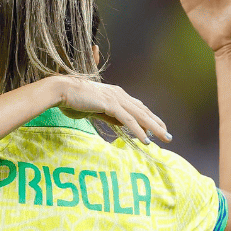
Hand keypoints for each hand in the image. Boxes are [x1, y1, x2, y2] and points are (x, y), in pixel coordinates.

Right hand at [55, 77, 171, 143]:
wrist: (62, 90)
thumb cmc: (74, 100)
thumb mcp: (96, 110)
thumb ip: (110, 115)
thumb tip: (122, 124)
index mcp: (116, 94)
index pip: (138, 107)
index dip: (150, 118)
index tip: (158, 128)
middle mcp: (119, 94)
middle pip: (143, 111)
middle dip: (157, 124)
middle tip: (168, 136)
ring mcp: (116, 99)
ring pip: (140, 116)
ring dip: (154, 128)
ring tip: (163, 138)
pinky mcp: (110, 104)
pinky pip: (128, 120)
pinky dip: (138, 130)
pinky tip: (145, 139)